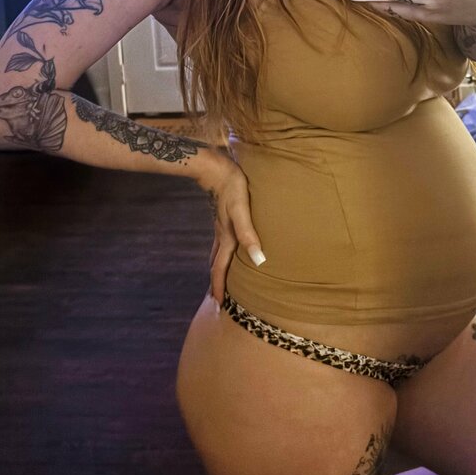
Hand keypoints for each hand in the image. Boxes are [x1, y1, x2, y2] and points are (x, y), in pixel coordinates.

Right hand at [197, 152, 265, 305]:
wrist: (217, 168)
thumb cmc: (233, 187)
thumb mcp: (242, 210)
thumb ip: (249, 234)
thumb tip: (259, 260)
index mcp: (227, 237)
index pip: (220, 268)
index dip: (219, 287)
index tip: (218, 306)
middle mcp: (221, 235)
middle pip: (216, 264)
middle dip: (216, 283)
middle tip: (217, 300)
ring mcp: (220, 227)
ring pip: (217, 254)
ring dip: (218, 269)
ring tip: (221, 279)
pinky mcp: (223, 218)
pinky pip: (221, 243)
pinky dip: (222, 254)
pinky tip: (229, 250)